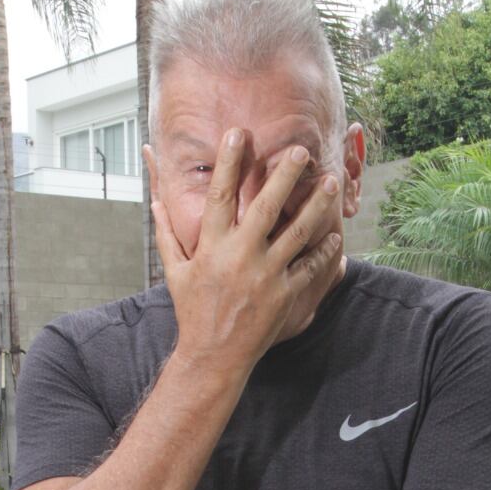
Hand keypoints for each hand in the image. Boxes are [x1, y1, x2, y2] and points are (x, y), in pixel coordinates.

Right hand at [145, 131, 343, 378]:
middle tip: (301, 149)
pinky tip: (335, 232)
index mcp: (211, 246)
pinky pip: (309, 266)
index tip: (238, 133)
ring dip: (316, 205)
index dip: (229, 162)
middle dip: (285, 174)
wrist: (213, 356)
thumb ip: (167, 233)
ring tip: (331, 183)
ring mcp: (265, 276)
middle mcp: (239, 257)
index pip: (219, 194)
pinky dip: (324, 249)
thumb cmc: (193, 311)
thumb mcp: (175, 272)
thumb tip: (155, 200)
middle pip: (266, 206)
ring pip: (297, 232)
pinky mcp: (284, 295)